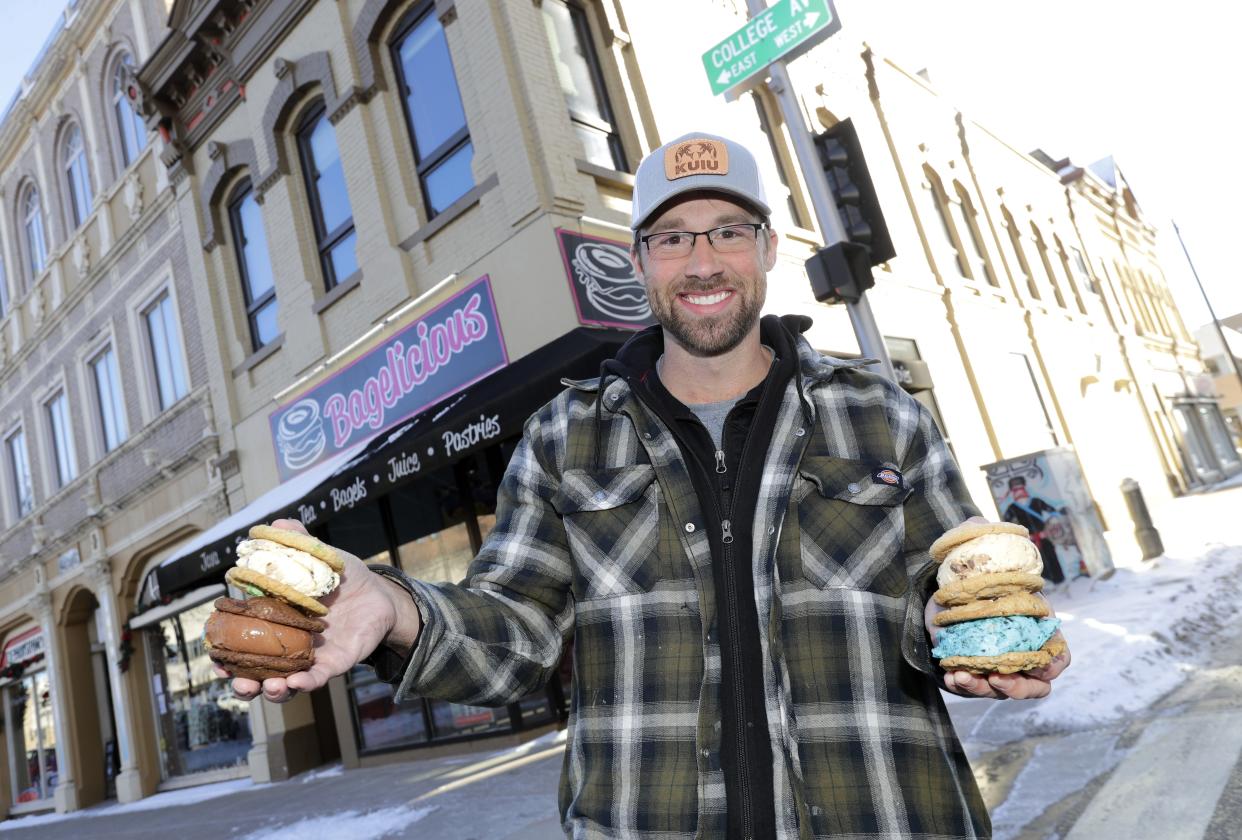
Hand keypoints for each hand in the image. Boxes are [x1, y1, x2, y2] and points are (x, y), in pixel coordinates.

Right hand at [212, 519, 419, 703]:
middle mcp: (288, 644)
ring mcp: (310, 657)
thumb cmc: (343, 577)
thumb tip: (278, 523)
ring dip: (272, 690)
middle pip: (257, 671)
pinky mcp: (334, 663)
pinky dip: (305, 682)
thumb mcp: (320, 558)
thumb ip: (299, 542)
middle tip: (235, 680)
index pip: (242, 641)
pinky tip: (296, 682)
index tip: (214, 651)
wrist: (379, 594)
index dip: (225, 650)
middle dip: (242, 682)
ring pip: (284, 683)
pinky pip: (317, 678)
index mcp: (275, 620)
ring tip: (268, 687)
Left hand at [925, 515, 1070, 699]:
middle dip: (1019, 687)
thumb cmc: (972, 571)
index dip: (1053, 664)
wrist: (940, 589)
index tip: (1039, 664)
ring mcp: (996, 666)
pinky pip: (973, 688)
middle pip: (1035, 686)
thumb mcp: (976, 550)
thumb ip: (982, 534)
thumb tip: (980, 523)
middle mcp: (1020, 652)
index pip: (1058, 657)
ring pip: (1001, 691)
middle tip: (996, 676)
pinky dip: (963, 686)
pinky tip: (951, 675)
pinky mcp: (971, 672)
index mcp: (1035, 629)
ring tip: (962, 676)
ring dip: (984, 689)